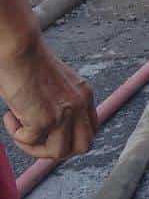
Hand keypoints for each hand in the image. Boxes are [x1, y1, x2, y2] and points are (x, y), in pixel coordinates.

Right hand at [0, 40, 97, 162]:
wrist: (19, 46)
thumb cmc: (27, 60)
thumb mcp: (54, 84)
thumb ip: (59, 104)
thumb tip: (43, 131)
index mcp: (84, 94)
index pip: (91, 129)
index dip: (70, 137)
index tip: (50, 133)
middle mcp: (79, 105)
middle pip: (83, 146)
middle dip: (58, 150)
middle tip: (36, 139)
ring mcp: (65, 113)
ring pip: (58, 152)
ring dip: (35, 147)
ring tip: (19, 129)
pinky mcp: (45, 118)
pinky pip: (30, 141)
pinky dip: (16, 134)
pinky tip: (9, 117)